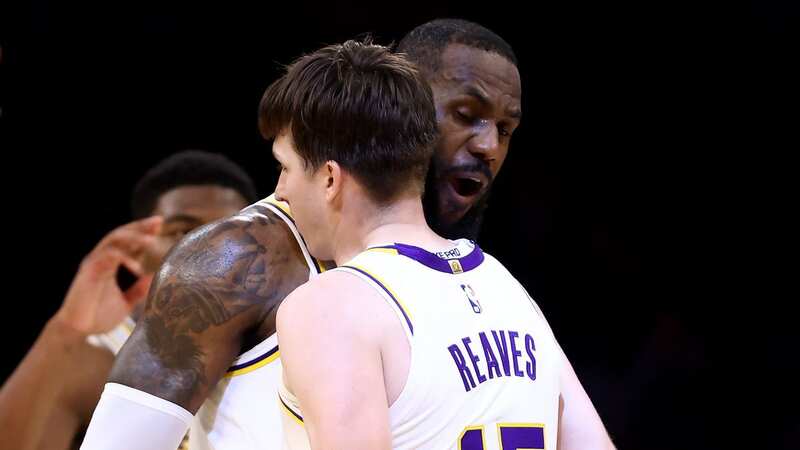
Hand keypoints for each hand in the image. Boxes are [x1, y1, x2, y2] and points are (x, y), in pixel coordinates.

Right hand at [53, 216, 162, 334]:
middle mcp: (101, 259)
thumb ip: (138, 290)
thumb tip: (155, 279)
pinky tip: (137, 268)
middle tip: (157, 222)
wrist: (78, 331)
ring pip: (113, 240)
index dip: (142, 231)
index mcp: (110, 264)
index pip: (128, 241)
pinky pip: (106, 258)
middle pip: (121, 234)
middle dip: (139, 226)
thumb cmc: (98, 316)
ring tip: (151, 241)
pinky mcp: (88, 272)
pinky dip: (123, 259)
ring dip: (133, 238)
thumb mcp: (126, 302)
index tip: (159, 224)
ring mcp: (94, 264)